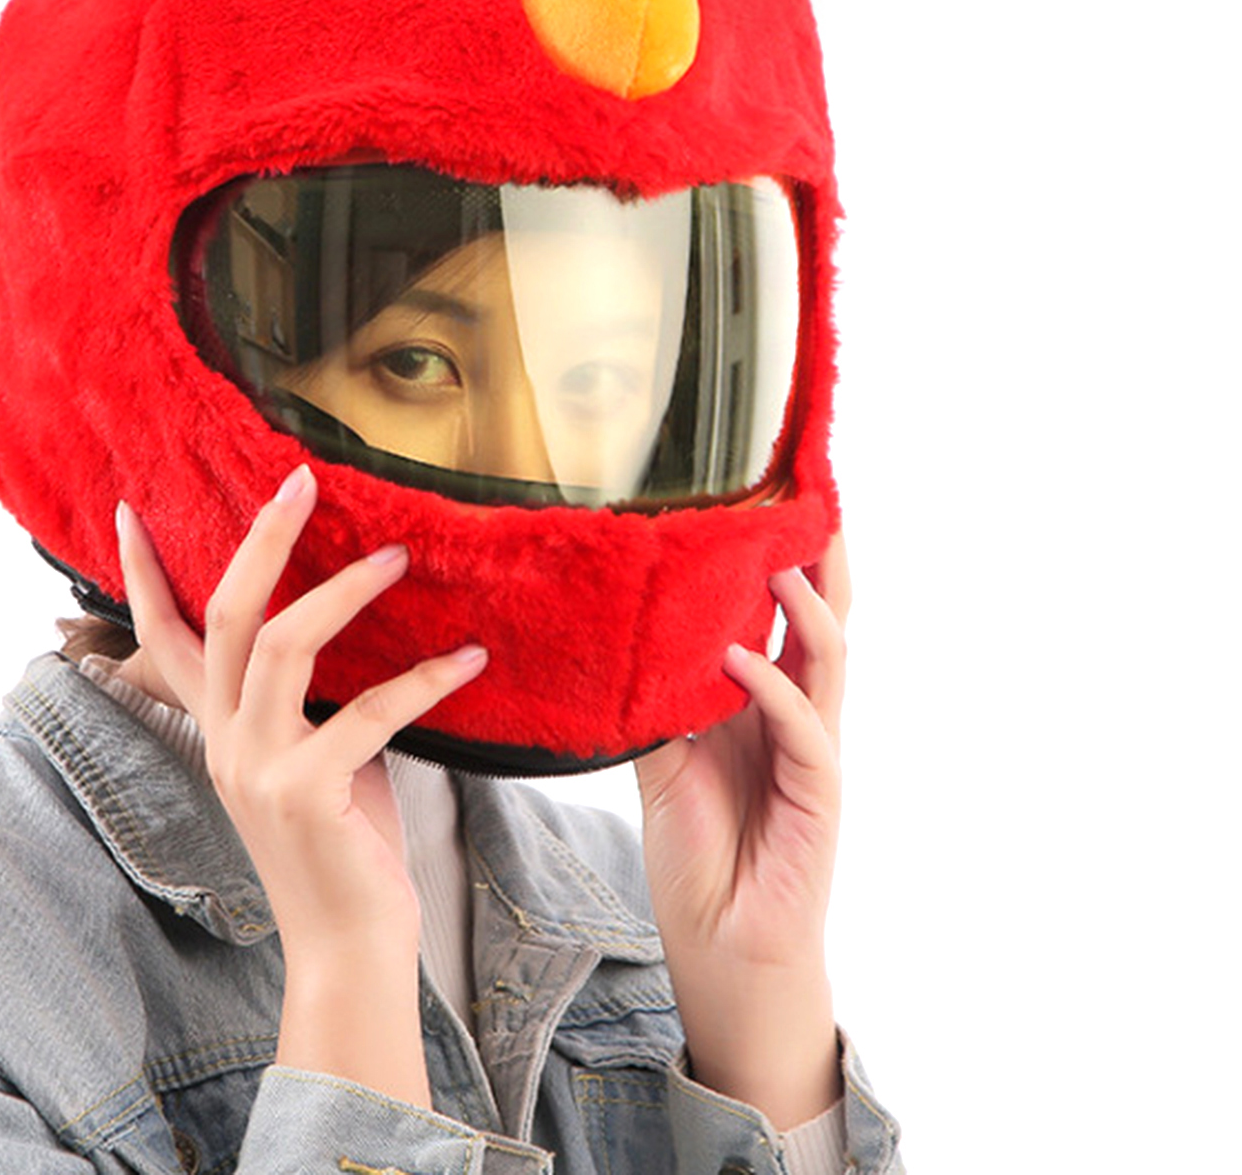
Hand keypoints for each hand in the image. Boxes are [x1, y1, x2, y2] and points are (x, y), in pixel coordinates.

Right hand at [114, 464, 486, 1104]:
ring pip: (280, 644)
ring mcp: (258, 767)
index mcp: (220, 730)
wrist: (349, 949)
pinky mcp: (305, 794)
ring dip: (343, 591)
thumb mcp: (316, 755)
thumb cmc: (344, 846)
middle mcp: (225, 742)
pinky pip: (367, 711)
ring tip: (398, 556)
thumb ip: (315, 696)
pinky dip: (424, 680)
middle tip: (301, 480)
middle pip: (226, 614)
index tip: (126, 510)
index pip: (162, 640)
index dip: (142, 576)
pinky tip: (470, 658)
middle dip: (261, 540)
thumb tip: (361, 620)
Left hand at [633, 533, 848, 1128]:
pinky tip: (740, 659)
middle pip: (825, 618)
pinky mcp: (819, 796)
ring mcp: (814, 753)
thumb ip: (655, 704)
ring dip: (803, 606)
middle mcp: (798, 716)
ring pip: (828, 659)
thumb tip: (619, 642)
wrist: (725, 951)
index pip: (785, 615)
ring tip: (772, 559)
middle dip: (821, 558)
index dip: (786, 557)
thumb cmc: (701, 856)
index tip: (771, 495)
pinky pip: (804, 728)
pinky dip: (774, 688)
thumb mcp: (663, 763)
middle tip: (807, 495)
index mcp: (764, 703)